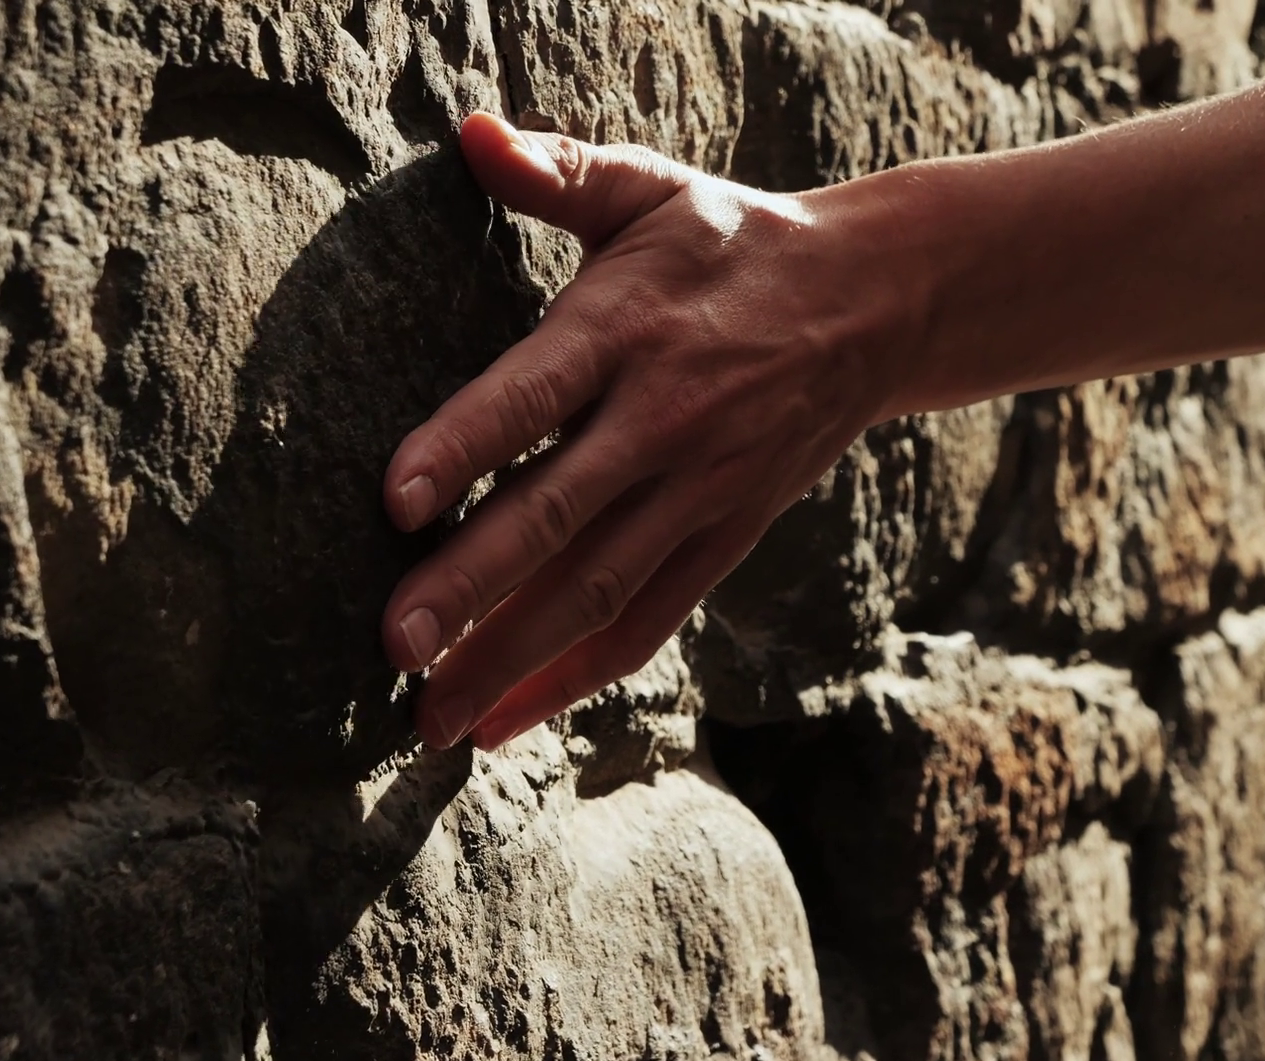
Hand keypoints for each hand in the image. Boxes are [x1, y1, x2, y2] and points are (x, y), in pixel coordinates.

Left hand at [380, 113, 918, 750]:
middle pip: (559, 515)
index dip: (467, 443)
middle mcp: (665, 421)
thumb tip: (468, 132)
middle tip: (389, 648)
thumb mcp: (652, 188)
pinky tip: (506, 721)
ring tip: (427, 723)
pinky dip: (576, 677)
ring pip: (596, 591)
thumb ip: (557, 172)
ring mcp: (699, 493)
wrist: (876, 305)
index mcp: (630, 328)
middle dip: (472, 587)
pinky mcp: (724, 539)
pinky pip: (647, 621)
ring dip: (510, 660)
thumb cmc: (734, 242)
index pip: (537, 391)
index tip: (395, 499)